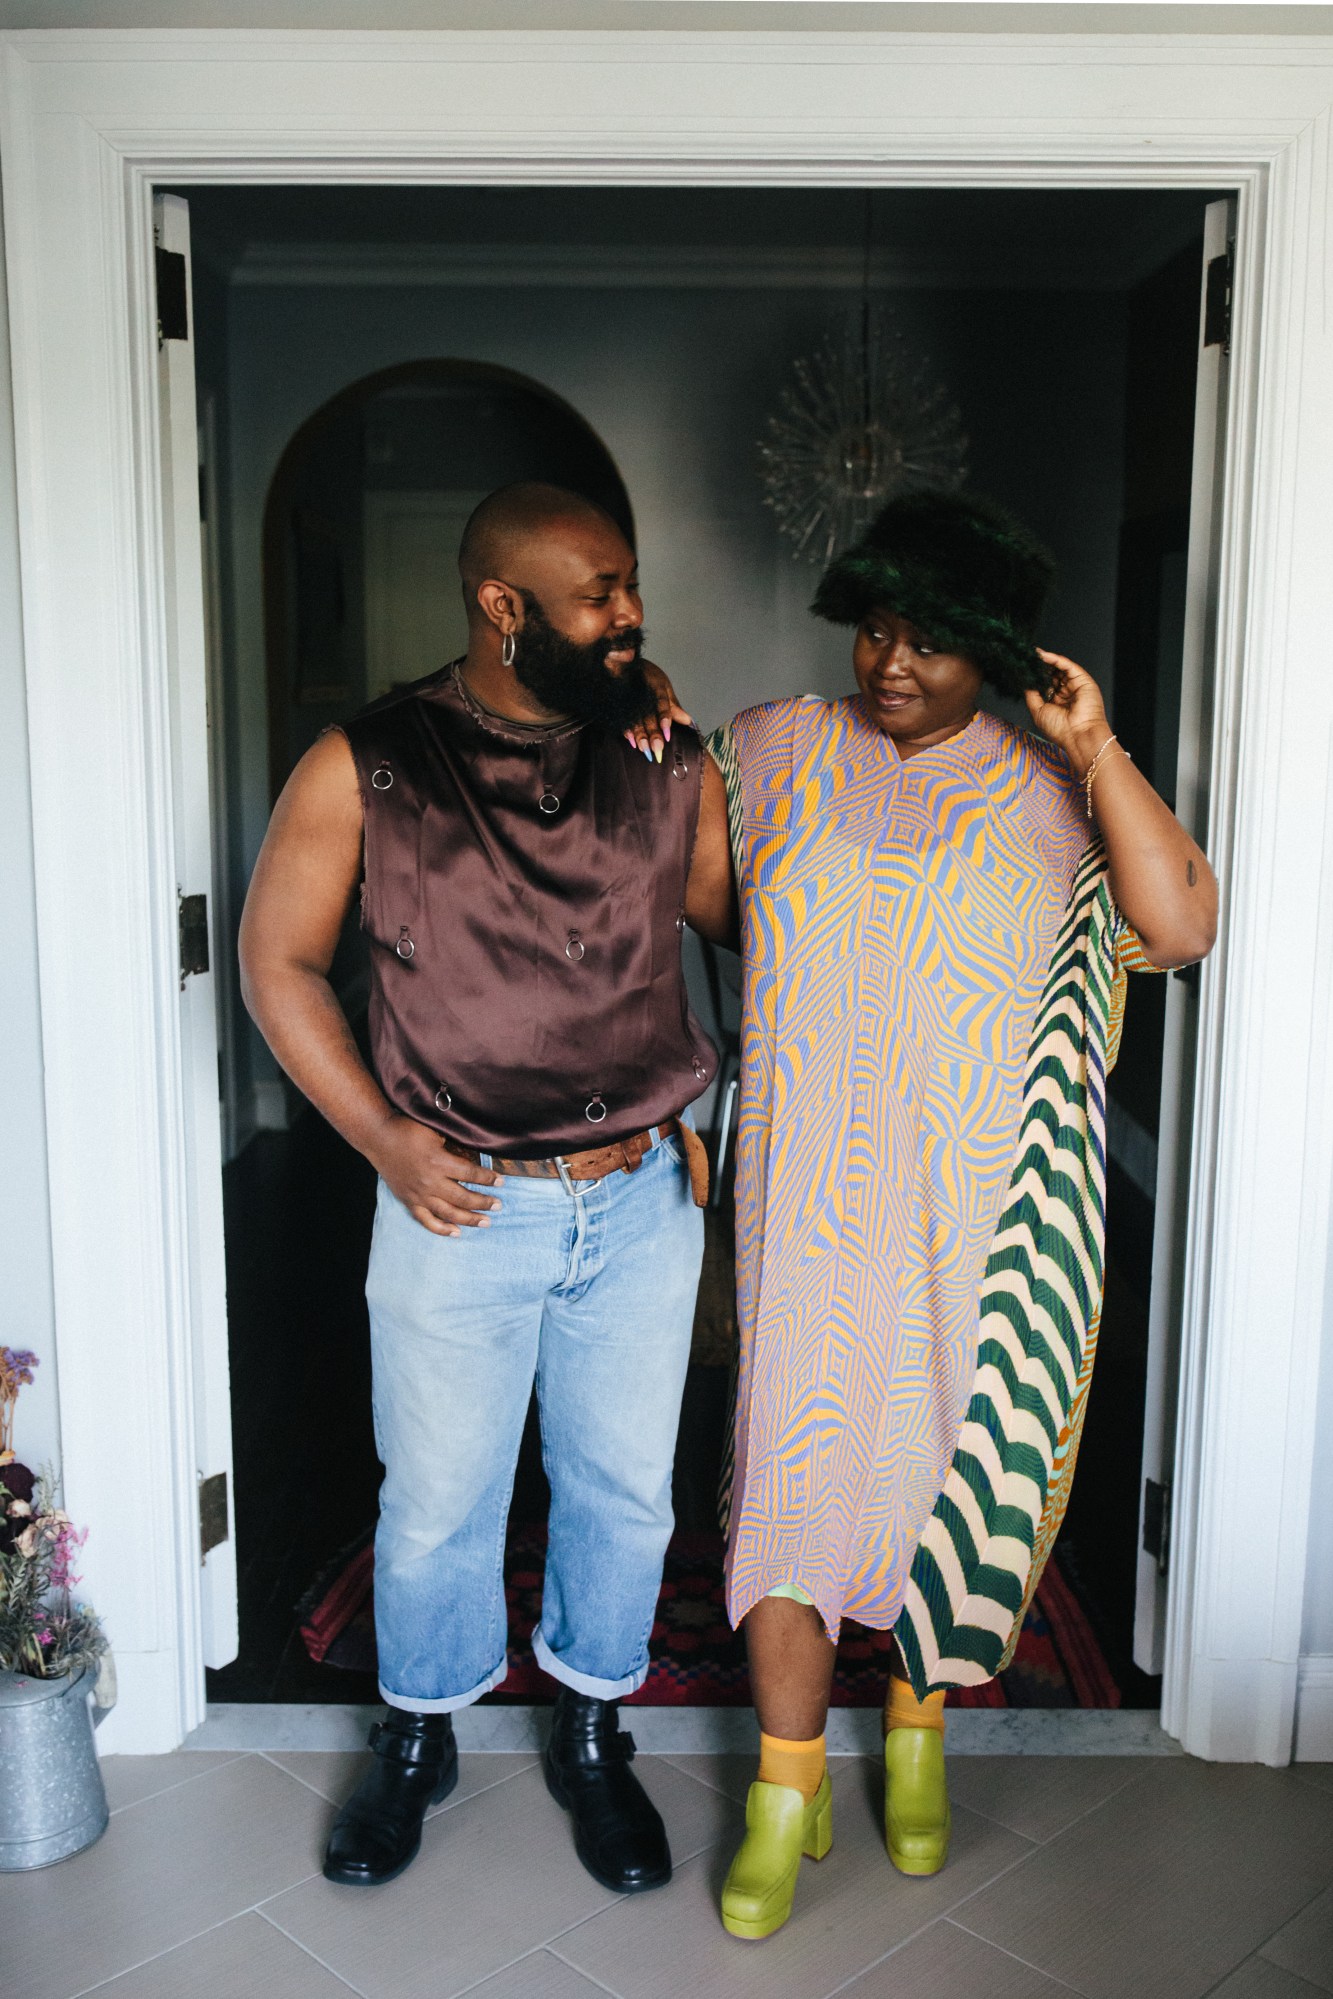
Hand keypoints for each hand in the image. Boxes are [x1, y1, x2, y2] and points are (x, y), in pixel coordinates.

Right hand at [368, 1114, 501, 1237]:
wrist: (378, 1138)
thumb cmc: (408, 1129)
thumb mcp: (435, 1130)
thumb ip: (454, 1143)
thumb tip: (475, 1150)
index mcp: (439, 1162)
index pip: (471, 1174)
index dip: (488, 1178)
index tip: (502, 1181)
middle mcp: (430, 1182)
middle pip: (463, 1197)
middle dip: (484, 1202)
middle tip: (499, 1205)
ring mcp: (419, 1194)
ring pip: (448, 1213)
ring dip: (469, 1219)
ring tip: (485, 1222)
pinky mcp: (408, 1200)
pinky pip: (426, 1220)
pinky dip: (441, 1229)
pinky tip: (456, 1233)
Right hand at [624, 658, 692, 764]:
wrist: (626, 664)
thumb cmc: (650, 678)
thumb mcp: (664, 689)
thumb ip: (674, 707)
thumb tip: (688, 721)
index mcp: (656, 686)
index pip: (662, 703)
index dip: (665, 718)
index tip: (668, 734)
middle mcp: (643, 692)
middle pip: (648, 715)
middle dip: (652, 733)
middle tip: (657, 749)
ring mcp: (631, 697)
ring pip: (635, 718)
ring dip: (640, 735)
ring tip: (644, 749)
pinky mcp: (621, 703)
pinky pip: (623, 718)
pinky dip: (627, 731)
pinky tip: (631, 742)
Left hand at [1025, 650, 1113, 779]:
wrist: (1079, 735)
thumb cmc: (1060, 729)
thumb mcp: (1038, 711)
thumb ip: (1031, 695)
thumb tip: (1025, 682)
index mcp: (1057, 702)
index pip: (1045, 684)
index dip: (1035, 676)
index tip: (1023, 669)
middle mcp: (1066, 693)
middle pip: (1052, 674)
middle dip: (1040, 667)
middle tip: (1026, 659)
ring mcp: (1075, 686)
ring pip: (1059, 668)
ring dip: (1046, 660)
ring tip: (1032, 655)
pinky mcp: (1083, 680)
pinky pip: (1067, 665)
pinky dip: (1055, 659)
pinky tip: (1043, 656)